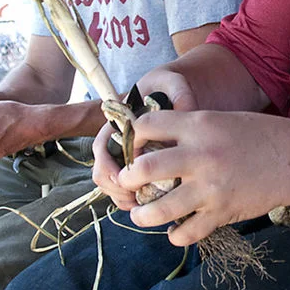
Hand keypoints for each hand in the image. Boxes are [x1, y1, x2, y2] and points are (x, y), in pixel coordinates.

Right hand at [91, 66, 197, 211]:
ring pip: (113, 186)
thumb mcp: (173, 83)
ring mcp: (125, 157)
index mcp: (118, 124)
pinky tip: (153, 204)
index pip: (102, 149)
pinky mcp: (138, 168)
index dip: (109, 167)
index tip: (126, 178)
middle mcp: (117, 143)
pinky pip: (128, 190)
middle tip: (135, 200)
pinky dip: (136, 199)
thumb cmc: (168, 87)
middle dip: (116, 189)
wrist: (173, 94)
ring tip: (144, 206)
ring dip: (124, 198)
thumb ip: (179, 93)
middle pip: (103, 174)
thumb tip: (187, 113)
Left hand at [114, 110, 289, 246]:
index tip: (132, 148)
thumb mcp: (220, 119)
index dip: (133, 137)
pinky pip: (187, 233)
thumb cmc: (258, 135)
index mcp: (198, 126)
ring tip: (140, 215)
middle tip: (127, 184)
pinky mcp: (222, 212)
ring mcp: (210, 187)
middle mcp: (200, 156)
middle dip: (126, 179)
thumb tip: (153, 141)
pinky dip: (176, 236)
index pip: (146, 126)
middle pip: (143, 169)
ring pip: (159, 209)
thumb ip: (188, 129)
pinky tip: (175, 232)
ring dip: (142, 215)